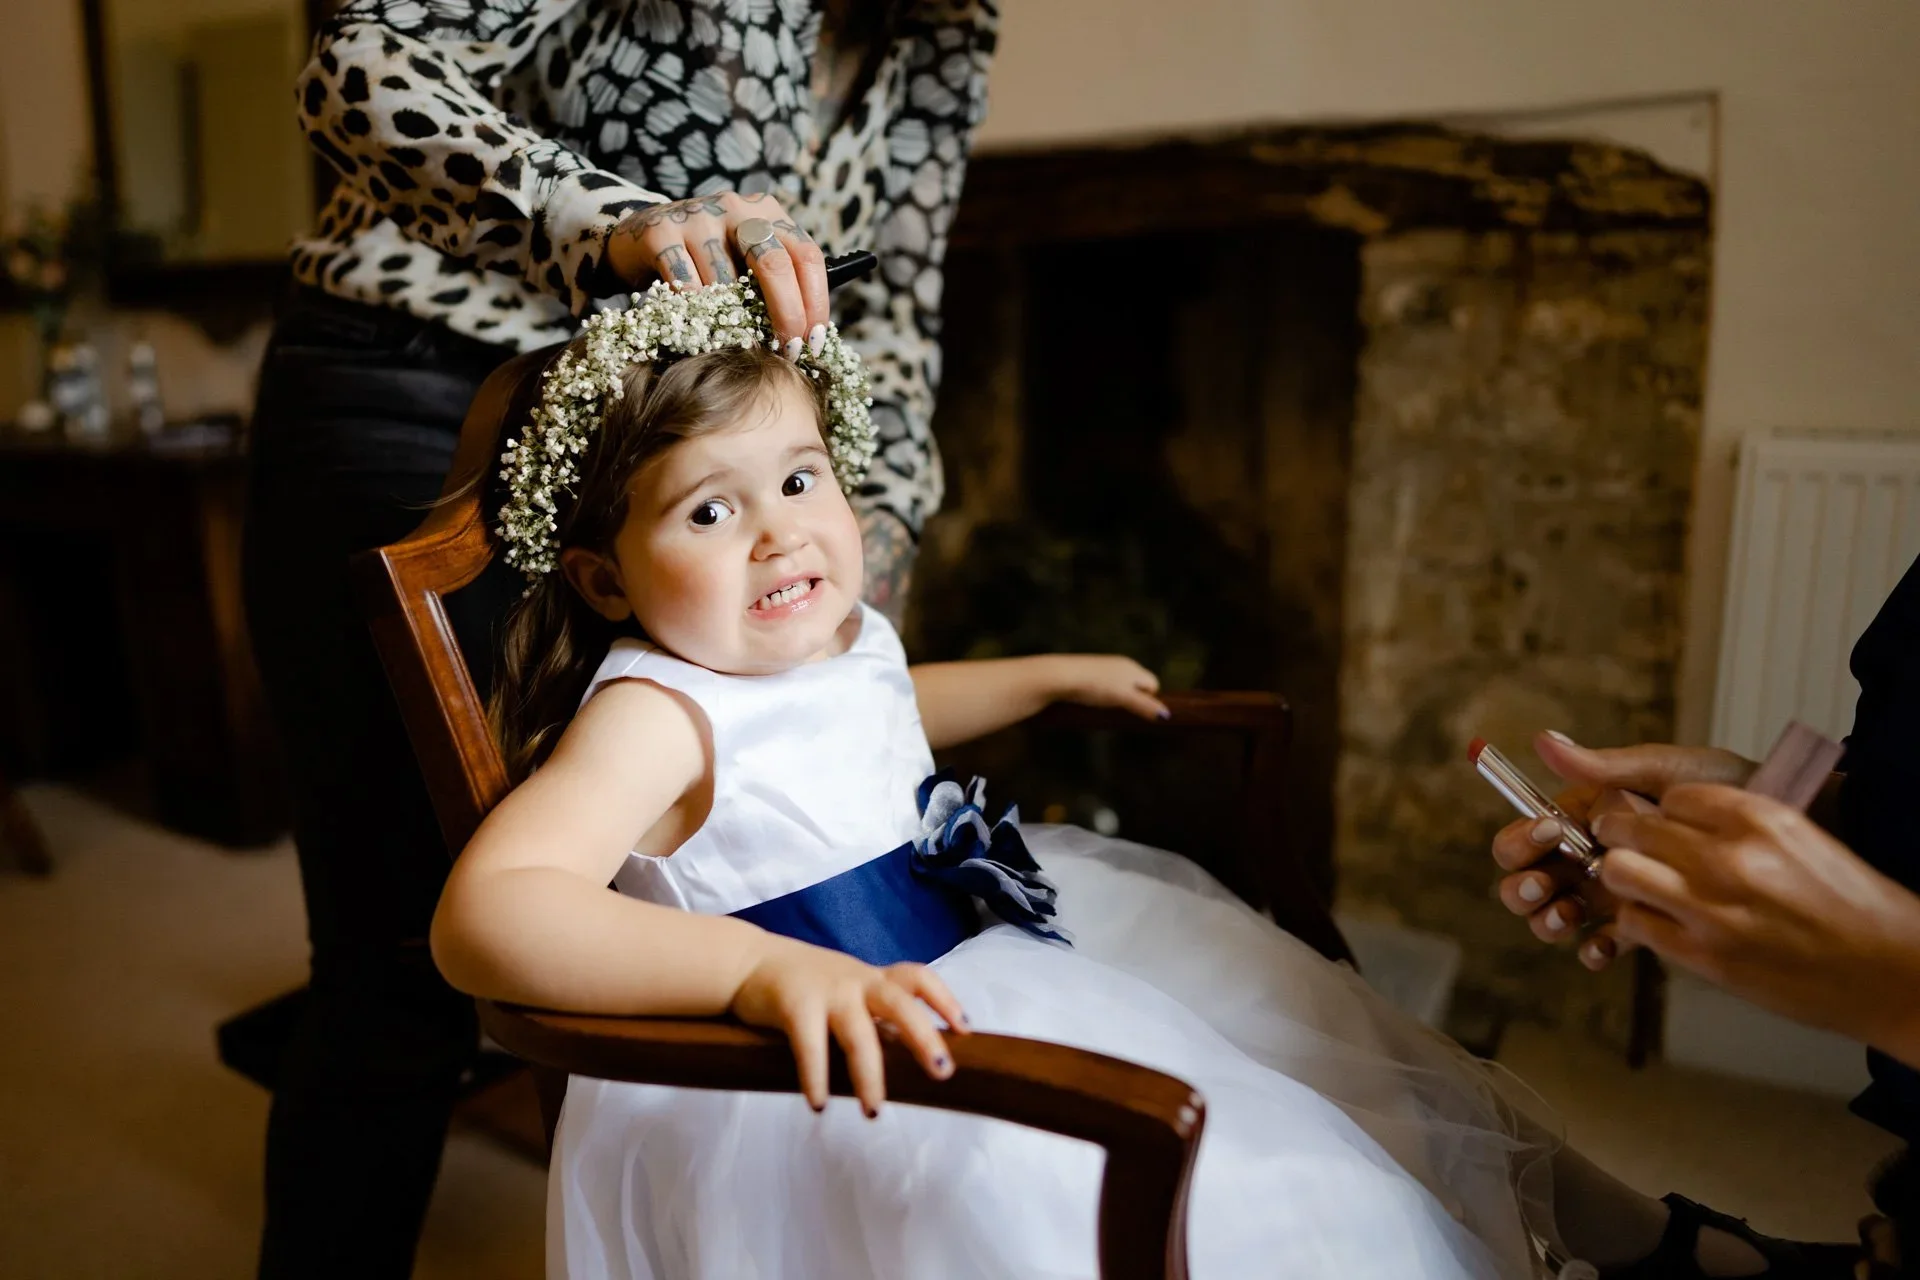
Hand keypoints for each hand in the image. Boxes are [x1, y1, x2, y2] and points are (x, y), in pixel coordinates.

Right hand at [605, 192, 828, 350]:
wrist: (641, 237)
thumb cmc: (707, 259)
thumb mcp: (747, 259)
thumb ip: (777, 281)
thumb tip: (808, 334)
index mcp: (768, 213)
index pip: (806, 255)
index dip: (815, 301)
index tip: (813, 340)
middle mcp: (737, 208)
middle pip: (774, 264)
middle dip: (786, 313)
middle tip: (787, 350)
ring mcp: (698, 216)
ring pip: (726, 282)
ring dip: (733, 319)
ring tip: (731, 338)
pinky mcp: (662, 232)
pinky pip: (687, 285)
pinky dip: (696, 312)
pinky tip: (697, 324)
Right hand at [728, 936, 968, 1115]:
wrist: (747, 961)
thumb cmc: (804, 984)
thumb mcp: (846, 989)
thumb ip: (873, 1014)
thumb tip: (909, 1056)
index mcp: (872, 978)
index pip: (918, 978)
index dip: (944, 1000)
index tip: (964, 1028)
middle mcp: (856, 981)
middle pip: (900, 1004)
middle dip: (924, 1037)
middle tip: (943, 1072)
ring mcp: (826, 991)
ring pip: (858, 1033)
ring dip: (869, 1074)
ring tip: (874, 1111)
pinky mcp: (794, 1004)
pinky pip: (809, 1045)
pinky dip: (816, 1076)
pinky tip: (819, 1104)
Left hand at [1050, 655, 1168, 721]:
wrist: (1060, 676)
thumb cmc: (1094, 686)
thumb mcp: (1123, 698)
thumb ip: (1144, 706)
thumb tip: (1165, 716)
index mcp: (1132, 667)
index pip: (1153, 684)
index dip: (1149, 700)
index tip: (1138, 712)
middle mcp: (1120, 664)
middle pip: (1137, 685)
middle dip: (1134, 699)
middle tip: (1122, 711)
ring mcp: (1104, 667)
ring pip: (1119, 686)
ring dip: (1117, 699)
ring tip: (1104, 707)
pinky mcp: (1088, 672)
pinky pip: (1103, 686)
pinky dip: (1102, 695)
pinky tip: (1091, 702)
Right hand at [1489, 732, 1754, 967]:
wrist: (1801, 824)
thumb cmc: (1736, 786)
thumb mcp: (1671, 771)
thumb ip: (1606, 766)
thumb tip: (1543, 741)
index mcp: (1591, 815)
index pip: (1532, 832)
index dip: (1524, 838)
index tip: (1550, 832)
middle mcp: (1594, 856)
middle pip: (1532, 878)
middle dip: (1523, 887)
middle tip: (1544, 886)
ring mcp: (1618, 892)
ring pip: (1559, 915)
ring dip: (1550, 920)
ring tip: (1567, 917)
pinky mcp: (1648, 924)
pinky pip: (1606, 943)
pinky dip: (1595, 949)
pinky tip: (1605, 946)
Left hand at [1594, 785, 1919, 1064]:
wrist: (1891, 972)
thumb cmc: (1851, 904)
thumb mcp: (1799, 836)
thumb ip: (1736, 821)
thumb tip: (1674, 813)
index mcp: (1758, 817)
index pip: (1673, 796)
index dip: (1660, 810)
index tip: (1659, 822)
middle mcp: (1729, 857)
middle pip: (1631, 827)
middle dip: (1621, 834)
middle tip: (1625, 845)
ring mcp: (1712, 909)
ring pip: (1619, 872)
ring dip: (1621, 876)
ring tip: (1638, 883)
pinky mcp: (1703, 956)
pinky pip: (1634, 924)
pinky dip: (1637, 920)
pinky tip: (1659, 921)